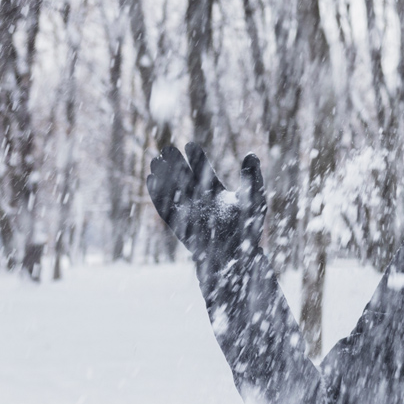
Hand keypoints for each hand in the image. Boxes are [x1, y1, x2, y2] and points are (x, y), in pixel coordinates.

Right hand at [146, 142, 266, 263]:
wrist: (236, 258)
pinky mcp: (180, 224)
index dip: (196, 158)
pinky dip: (157, 194)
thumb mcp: (253, 200)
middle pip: (184, 178)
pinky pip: (166, 208)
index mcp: (217, 194)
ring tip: (155, 160)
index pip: (204, 172)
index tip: (189, 144)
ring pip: (173, 191)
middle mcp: (201, 202)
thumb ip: (252, 178)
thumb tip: (251, 154)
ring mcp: (189, 213)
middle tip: (166, 148)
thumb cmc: (248, 230)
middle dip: (175, 164)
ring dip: (163, 176)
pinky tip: (150, 180)